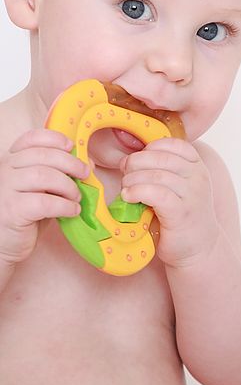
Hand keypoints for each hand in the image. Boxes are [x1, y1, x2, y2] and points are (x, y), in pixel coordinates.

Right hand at [0, 129, 88, 265]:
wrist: (2, 246)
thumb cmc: (24, 217)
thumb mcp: (42, 191)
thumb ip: (59, 176)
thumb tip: (88, 164)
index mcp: (11, 161)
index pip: (30, 139)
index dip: (53, 138)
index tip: (71, 146)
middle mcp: (4, 171)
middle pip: (42, 155)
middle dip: (69, 162)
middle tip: (84, 174)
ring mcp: (5, 190)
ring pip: (43, 176)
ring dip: (67, 185)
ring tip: (76, 197)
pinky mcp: (12, 210)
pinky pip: (44, 202)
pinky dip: (64, 205)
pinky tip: (72, 211)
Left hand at [120, 138, 220, 267]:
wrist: (199, 249)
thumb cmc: (181, 217)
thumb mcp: (178, 187)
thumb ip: (163, 171)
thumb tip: (129, 160)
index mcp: (197, 167)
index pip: (174, 145)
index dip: (151, 148)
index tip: (138, 160)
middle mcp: (198, 177)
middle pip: (162, 158)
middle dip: (137, 162)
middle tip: (125, 173)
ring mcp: (192, 194)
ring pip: (156, 175)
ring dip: (133, 179)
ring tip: (125, 188)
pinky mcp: (181, 212)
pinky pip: (156, 194)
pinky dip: (137, 192)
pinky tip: (128, 197)